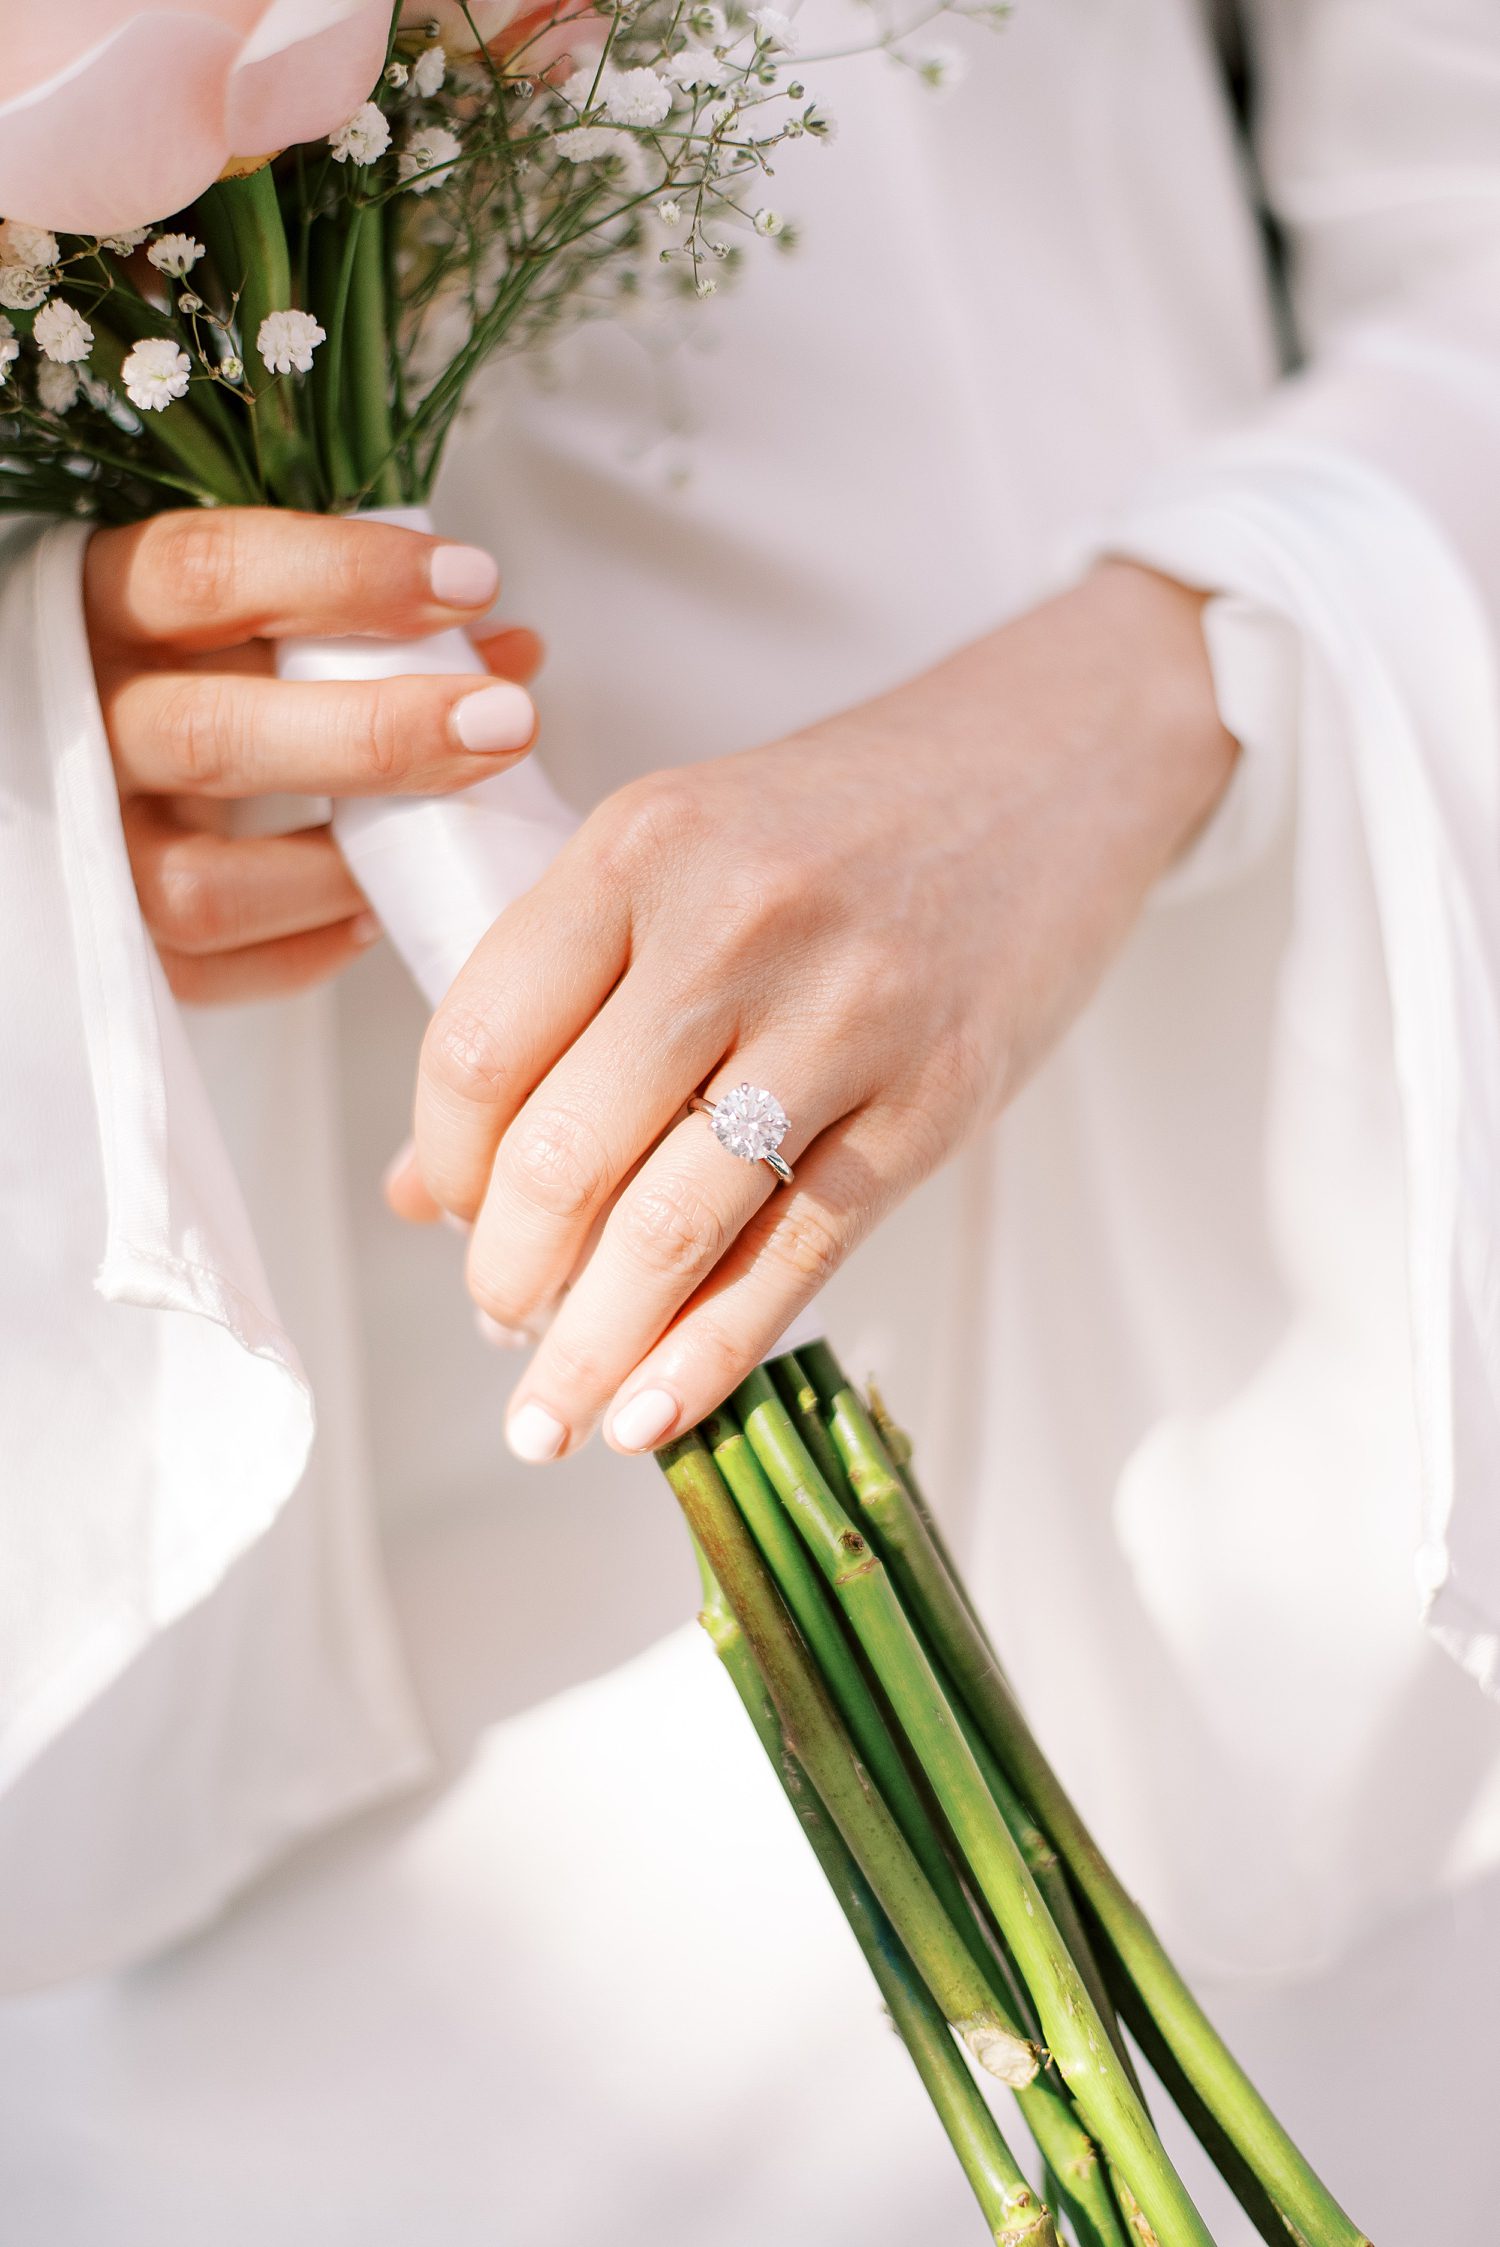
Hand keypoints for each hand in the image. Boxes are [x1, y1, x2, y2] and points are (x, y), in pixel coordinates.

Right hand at [86, 507, 542, 1002]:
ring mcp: (88, 846)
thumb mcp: (244, 624)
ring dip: (339, 869)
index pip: (206, 573)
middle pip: (214, 739)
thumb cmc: (199, 680)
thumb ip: (357, 626)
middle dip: (377, 733)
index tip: (472, 583)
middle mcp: (78, 729)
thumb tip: (511, 651)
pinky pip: (210, 972)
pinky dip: (307, 946)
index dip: (342, 574)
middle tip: (505, 719)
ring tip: (436, 840)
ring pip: (202, 884)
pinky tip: (376, 910)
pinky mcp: (115, 944)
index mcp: (105, 612)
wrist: (92, 776)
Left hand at [398, 562, 1237, 1459]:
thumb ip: (550, 998)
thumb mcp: (680, 854)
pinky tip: (650, 1415)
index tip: (446, 1210)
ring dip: (588, 1349)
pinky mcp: (937, 1099)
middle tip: (496, 1320)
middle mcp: (732, 925)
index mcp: (639, 846)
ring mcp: (845, 1016)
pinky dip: (709, 1356)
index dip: (441, 1159)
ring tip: (548, 1413)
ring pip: (670, 1227)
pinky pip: (799, 1256)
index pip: (476, 1044)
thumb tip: (419, 1187)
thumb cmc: (844, 818)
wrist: (1053, 761)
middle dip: (503, 1276)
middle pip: (561, 1154)